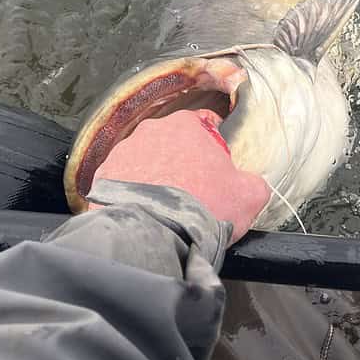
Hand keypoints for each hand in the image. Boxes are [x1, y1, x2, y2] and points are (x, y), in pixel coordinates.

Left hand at [90, 109, 270, 243]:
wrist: (154, 234)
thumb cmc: (202, 207)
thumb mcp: (248, 196)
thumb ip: (255, 184)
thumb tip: (253, 185)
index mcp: (185, 125)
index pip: (203, 125)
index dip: (213, 148)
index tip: (215, 169)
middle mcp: (151, 131)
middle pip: (172, 143)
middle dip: (181, 163)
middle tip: (191, 193)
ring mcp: (123, 152)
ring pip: (145, 160)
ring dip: (155, 177)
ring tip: (165, 207)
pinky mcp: (104, 175)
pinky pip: (123, 180)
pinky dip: (133, 193)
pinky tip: (144, 212)